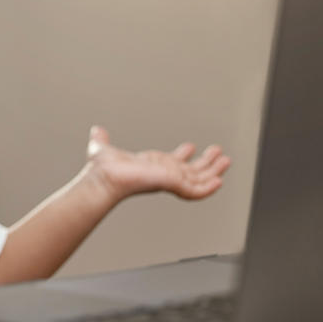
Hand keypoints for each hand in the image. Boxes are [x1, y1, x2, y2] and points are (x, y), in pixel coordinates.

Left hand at [83, 126, 230, 202]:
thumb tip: (96, 131)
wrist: (103, 178)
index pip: (173, 163)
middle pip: (191, 171)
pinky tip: (219, 181)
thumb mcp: (103, 149)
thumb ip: (101, 139)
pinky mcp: (171, 184)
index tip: (192, 147)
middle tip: (220, 154)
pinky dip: (208, 188)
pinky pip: (195, 190)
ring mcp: (168, 180)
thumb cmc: (102, 170)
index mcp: (152, 166)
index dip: (184, 156)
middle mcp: (162, 174)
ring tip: (226, 161)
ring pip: (198, 179)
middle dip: (206, 163)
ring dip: (213, 171)